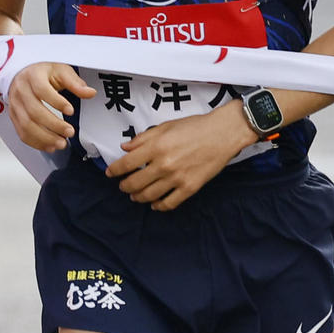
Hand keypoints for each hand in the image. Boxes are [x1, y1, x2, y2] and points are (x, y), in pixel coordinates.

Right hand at [8, 62, 94, 151]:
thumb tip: (90, 93)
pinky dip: (36, 143)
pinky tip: (49, 146)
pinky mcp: (14, 117)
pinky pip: (22, 133)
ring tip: (61, 143)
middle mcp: (21, 90)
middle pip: (34, 111)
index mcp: (32, 76)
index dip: (56, 102)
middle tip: (70, 132)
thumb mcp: (61, 71)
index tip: (71, 110)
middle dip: (53, 125)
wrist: (23, 73)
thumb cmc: (43, 72)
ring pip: (26, 125)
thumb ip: (75, 83)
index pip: (42, 90)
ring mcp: (15, 105)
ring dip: (44, 138)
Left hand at [105, 103, 255, 210]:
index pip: (126, 164)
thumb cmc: (195, 127)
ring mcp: (177, 178)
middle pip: (134, 183)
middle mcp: (164, 164)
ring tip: (135, 195)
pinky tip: (155, 204)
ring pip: (149, 196)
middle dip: (124, 186)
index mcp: (156, 147)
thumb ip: (143, 138)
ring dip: (138, 197)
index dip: (114, 171)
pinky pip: (169, 203)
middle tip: (123, 186)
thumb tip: (125, 147)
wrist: (223, 134)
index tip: (110, 173)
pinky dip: (158, 206)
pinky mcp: (190, 187)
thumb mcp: (165, 126)